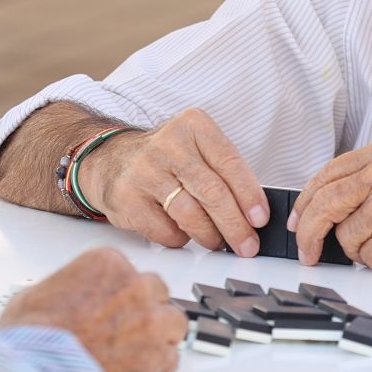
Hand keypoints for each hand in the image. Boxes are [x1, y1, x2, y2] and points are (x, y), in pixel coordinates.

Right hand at [0, 247, 187, 371]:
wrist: (40, 371)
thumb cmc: (33, 336)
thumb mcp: (34, 294)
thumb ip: (62, 290)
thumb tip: (59, 301)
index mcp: (107, 264)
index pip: (128, 269)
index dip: (119, 290)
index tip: (111, 303)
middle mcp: (135, 288)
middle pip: (157, 291)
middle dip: (144, 307)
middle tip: (126, 325)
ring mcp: (151, 323)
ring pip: (174, 322)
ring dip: (160, 334)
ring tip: (139, 348)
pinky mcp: (156, 359)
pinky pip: (171, 360)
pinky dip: (159, 367)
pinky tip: (141, 371)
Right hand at [84, 109, 267, 255]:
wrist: (110, 160)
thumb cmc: (165, 160)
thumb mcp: (195, 149)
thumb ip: (223, 172)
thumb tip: (254, 215)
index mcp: (192, 126)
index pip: (229, 162)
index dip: (249, 195)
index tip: (260, 219)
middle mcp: (168, 144)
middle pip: (212, 192)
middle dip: (235, 225)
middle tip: (248, 245)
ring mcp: (144, 171)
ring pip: (190, 214)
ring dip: (210, 236)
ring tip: (217, 242)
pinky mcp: (127, 198)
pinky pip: (165, 230)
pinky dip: (180, 238)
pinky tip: (182, 232)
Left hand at [289, 136, 371, 274]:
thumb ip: (369, 179)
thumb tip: (321, 205)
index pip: (329, 174)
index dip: (307, 202)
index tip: (299, 220)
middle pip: (327, 202)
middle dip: (309, 231)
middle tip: (307, 251)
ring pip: (347, 236)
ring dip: (360, 250)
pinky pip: (368, 257)